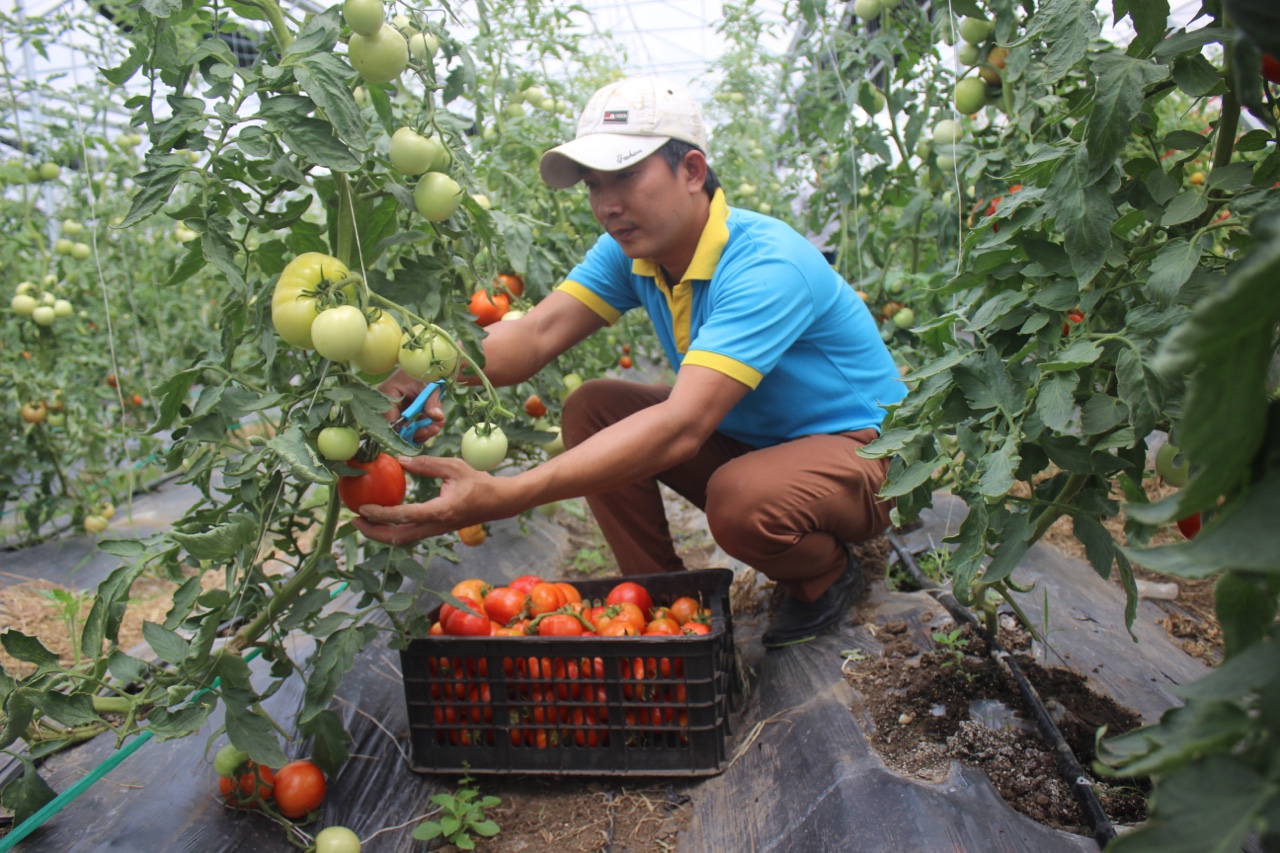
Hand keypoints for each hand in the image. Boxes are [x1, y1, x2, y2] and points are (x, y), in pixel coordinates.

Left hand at [353, 455, 509, 545]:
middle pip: (398, 538)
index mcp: (440, 511)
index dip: (380, 513)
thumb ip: (425, 464)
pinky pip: (410, 534)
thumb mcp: (453, 466)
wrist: (499, 503)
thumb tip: (399, 459)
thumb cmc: (479, 482)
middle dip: (373, 532)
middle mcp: (435, 526)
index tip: (362, 507)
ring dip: (381, 533)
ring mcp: (436, 531)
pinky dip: (393, 529)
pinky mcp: (436, 530)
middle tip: (354, 520)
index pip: (404, 516)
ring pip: (403, 539)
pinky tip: (383, 517)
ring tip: (363, 521)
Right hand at [378, 369, 443, 443]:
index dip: (405, 431)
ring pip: (405, 431)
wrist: (423, 365)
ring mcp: (394, 411)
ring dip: (422, 432)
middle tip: (434, 429)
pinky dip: (423, 427)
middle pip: (397, 430)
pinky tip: (435, 424)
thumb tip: (438, 418)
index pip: (390, 421)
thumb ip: (432, 401)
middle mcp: (386, 405)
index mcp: (387, 395)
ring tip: (436, 426)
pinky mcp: (403, 414)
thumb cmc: (422, 371)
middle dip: (417, 433)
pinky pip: (410, 427)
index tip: (423, 431)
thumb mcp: (428, 385)